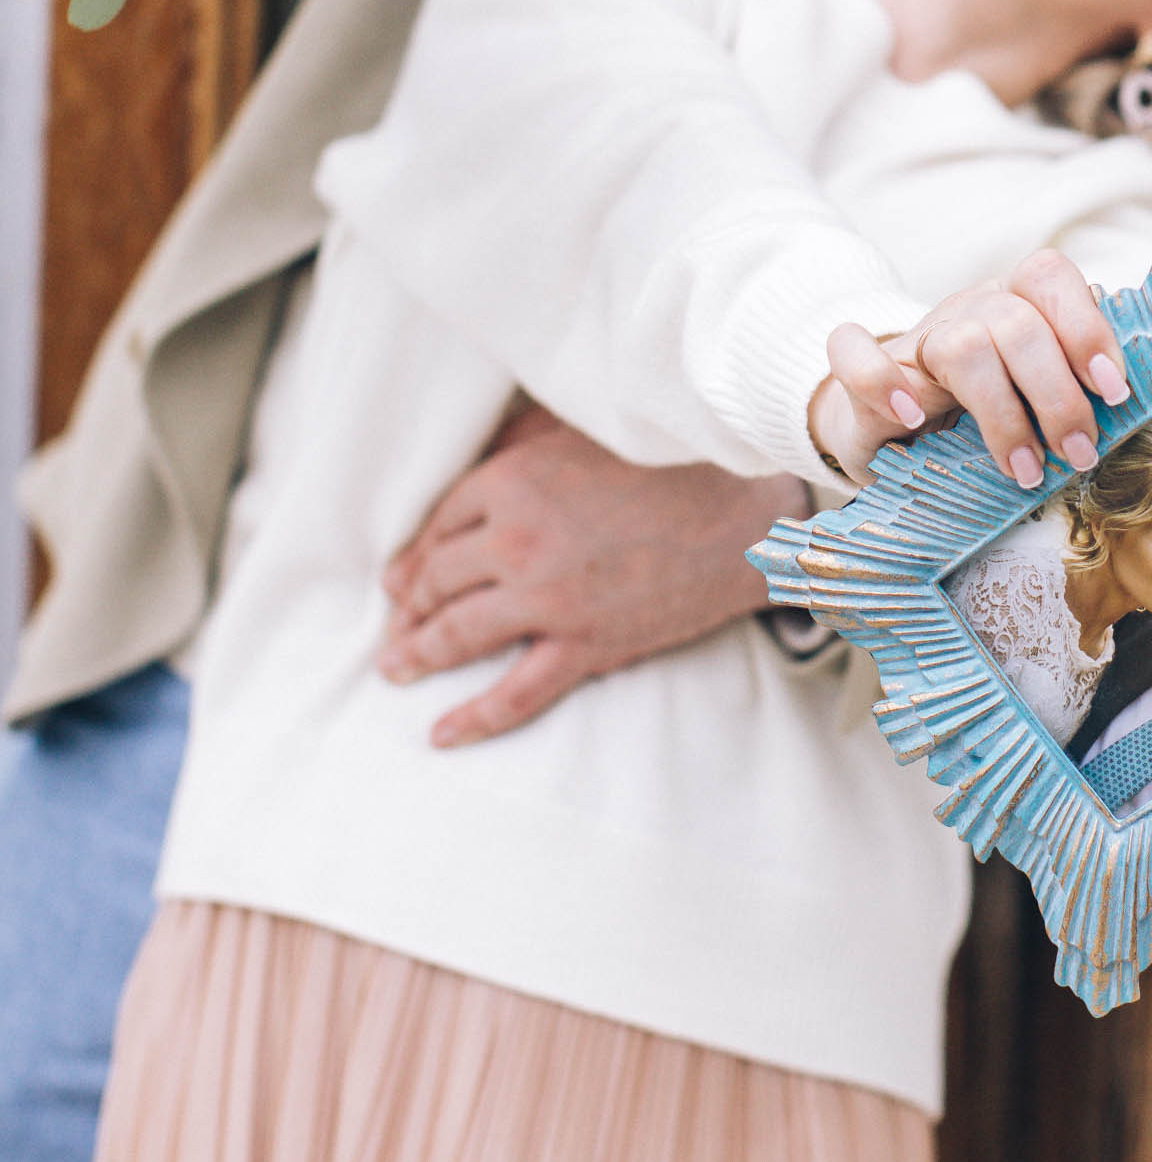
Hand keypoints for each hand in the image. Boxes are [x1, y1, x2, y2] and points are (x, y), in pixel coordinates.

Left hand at [379, 405, 808, 748]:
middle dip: (408, 606)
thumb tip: (475, 461)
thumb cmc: (671, 460)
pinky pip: (515, 692)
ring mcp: (547, 598)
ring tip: (396, 666)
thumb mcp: (583, 429)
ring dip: (417, 654)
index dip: (417, 555)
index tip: (401, 576)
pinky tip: (441, 732)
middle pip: (437, 580)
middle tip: (395, 624)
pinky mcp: (584, 644)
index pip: (440, 525)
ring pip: (458, 634)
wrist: (745, 512)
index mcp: (512, 480)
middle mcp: (516, 540)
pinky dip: (473, 718)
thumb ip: (522, 441)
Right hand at [809, 250, 1129, 485]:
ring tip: (1025, 472)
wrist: (884, 432)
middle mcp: (967, 312)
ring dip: (1002, 415)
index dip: (1086, 328)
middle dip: (1058, 395)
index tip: (1113, 392)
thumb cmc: (973, 419)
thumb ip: (1069, 393)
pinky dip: (884, 384)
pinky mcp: (858, 376)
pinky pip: (856, 353)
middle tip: (1078, 454)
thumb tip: (1128, 415)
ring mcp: (914, 341)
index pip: (1050, 278)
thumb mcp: (1029, 402)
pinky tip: (913, 420)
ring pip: (964, 344)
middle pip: (1018, 322)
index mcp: (1014, 306)